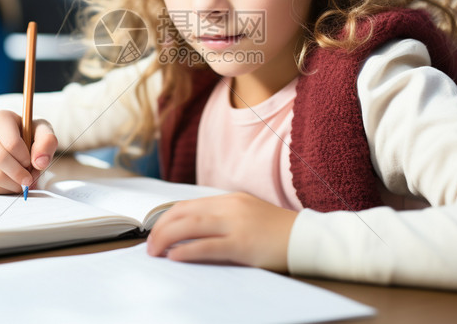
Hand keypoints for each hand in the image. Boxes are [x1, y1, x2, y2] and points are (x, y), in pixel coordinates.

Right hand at [0, 110, 57, 193]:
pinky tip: (12, 184)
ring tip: (23, 181)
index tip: (32, 162)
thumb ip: (47, 141)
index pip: (12, 143)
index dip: (26, 158)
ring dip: (14, 184)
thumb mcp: (39, 130)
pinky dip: (5, 189)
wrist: (0, 137)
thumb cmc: (23, 133)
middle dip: (20, 174)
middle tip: (30, 178)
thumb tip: (41, 163)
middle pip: (1, 159)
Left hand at [146, 192, 297, 271]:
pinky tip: (175, 257)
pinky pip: (207, 246)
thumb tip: (192, 232)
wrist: (307, 238)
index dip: (165, 218)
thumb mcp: (247, 215)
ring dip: (166, 238)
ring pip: (190, 226)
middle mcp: (230, 207)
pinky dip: (187, 250)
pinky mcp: (243, 244)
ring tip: (155, 252)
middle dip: (160, 229)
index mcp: (230, 199)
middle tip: (149, 246)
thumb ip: (224, 219)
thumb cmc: (277, 232)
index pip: (187, 205)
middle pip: (183, 213)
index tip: (154, 231)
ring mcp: (236, 224)